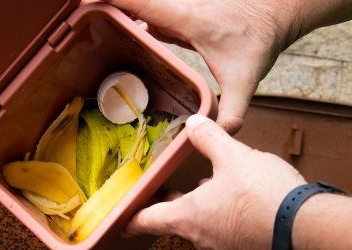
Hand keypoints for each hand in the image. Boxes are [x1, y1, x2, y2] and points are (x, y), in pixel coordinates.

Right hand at [97, 0, 299, 131]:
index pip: (138, 2)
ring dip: (116, 10)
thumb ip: (234, 110)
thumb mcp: (245, 77)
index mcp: (184, 18)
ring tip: (87, 22)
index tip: (81, 3)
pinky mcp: (179, 12)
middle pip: (131, 0)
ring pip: (138, 5)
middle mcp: (176, 8)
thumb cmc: (260, 37)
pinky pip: (147, 12)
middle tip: (75, 17)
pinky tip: (119, 31)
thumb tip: (222, 134)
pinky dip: (131, 17)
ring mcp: (176, 8)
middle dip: (104, 4)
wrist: (276, 11)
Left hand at [126, 114, 305, 249]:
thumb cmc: (263, 197)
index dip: (131, 218)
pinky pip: (228, 233)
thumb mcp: (233, 157)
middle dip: (174, 205)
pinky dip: (227, 217)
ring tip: (212, 185)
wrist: (304, 232)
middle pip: (177, 221)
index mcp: (187, 218)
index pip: (147, 220)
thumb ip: (210, 138)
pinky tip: (243, 200)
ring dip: (204, 208)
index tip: (120, 220)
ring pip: (204, 226)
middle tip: (171, 190)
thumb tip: (194, 123)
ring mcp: (224, 249)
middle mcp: (201, 238)